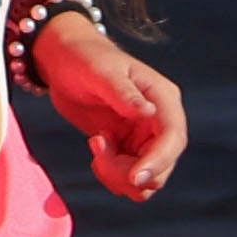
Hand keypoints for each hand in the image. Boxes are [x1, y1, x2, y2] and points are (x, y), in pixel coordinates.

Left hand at [30, 14, 189, 200]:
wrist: (64, 61)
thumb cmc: (84, 58)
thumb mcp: (101, 72)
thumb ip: (123, 93)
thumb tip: (149, 112)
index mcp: (163, 99)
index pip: (173, 138)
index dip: (158, 162)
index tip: (134, 178)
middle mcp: (160, 121)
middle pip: (162, 165)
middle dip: (131, 172)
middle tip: (97, 150)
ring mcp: (144, 136)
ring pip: (146, 176)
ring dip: (120, 176)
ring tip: (96, 146)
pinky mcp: (127, 146)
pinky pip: (128, 175)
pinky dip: (111, 174)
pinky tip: (95, 150)